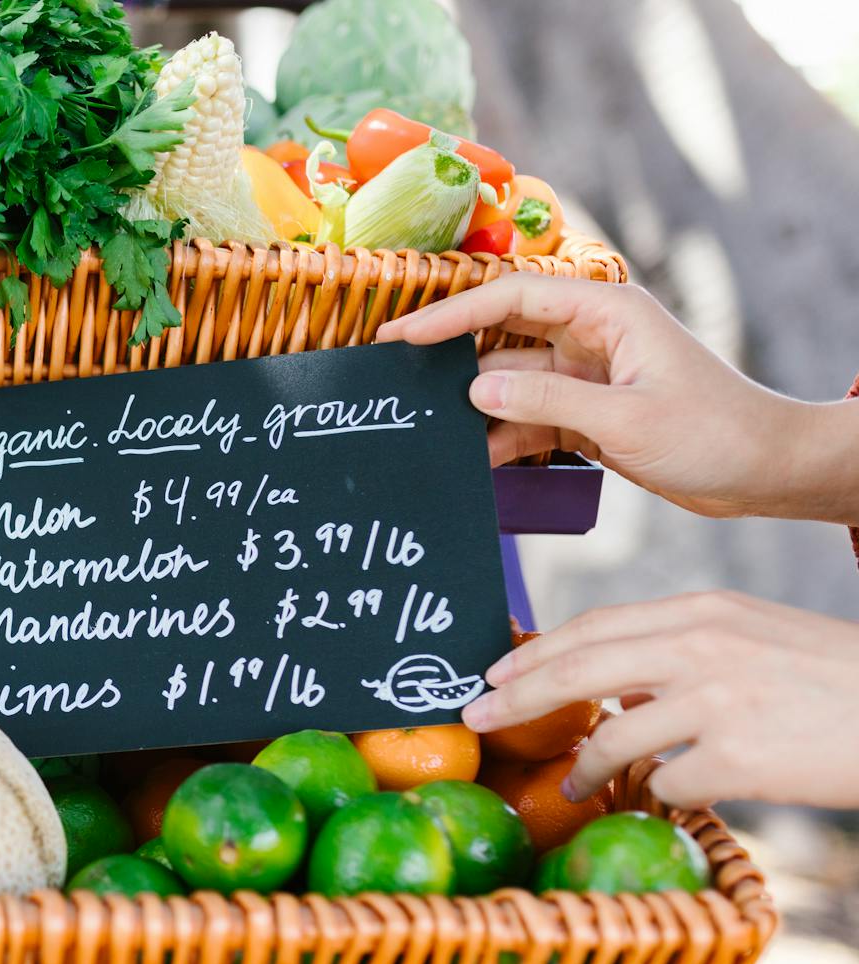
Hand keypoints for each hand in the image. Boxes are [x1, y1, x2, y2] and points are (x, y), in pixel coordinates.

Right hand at [376, 275, 858, 523]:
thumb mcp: (625, 420)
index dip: (453, 314)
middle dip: (449, 353)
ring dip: (472, 405)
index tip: (404, 336)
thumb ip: (546, 402)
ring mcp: (585, 375)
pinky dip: (498, 437)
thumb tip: (474, 393)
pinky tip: (466, 457)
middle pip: (502, 333)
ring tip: (421, 424)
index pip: (513, 297)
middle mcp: (591, 335)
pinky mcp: (586, 413)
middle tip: (393, 372)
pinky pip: (526, 418)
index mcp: (607, 312)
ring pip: (509, 382)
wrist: (764, 472)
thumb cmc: (714, 433)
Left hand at [460, 591, 858, 808]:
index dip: (535, 654)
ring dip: (584, 768)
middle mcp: (704, 647)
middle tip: (475, 720)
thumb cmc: (833, 683)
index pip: (595, 627)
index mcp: (706, 611)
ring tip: (574, 786)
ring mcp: (720, 702)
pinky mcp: (739, 759)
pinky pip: (666, 785)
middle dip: (515, 699)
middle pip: (578, 670)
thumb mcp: (757, 638)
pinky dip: (657, 797)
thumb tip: (612, 685)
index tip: (491, 676)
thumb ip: (685, 650)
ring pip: (612, 738)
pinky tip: (663, 801)